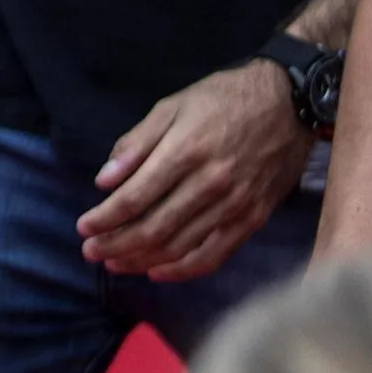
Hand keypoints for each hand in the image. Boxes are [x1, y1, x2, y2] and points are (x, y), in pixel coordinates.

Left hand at [76, 60, 311, 279]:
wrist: (288, 104)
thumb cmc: (223, 100)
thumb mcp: (172, 107)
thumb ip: (136, 144)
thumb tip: (104, 180)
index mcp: (186, 152)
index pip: (136, 197)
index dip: (106, 217)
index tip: (82, 226)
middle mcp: (211, 184)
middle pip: (155, 228)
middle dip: (116, 244)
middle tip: (90, 251)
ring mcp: (235, 205)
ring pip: (180, 246)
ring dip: (142, 260)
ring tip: (114, 264)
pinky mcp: (253, 218)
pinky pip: (216, 254)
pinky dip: (184, 269)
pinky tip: (158, 272)